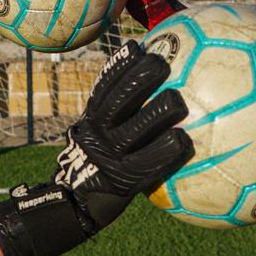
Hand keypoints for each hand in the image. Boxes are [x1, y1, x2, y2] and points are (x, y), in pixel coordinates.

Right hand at [0, 40, 192, 255]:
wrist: (71, 208)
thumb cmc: (96, 170)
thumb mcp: (96, 139)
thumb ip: (117, 119)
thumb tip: (145, 93)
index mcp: (91, 121)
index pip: (103, 88)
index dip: (119, 66)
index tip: (137, 47)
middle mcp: (97, 135)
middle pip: (117, 102)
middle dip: (139, 79)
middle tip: (161, 62)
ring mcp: (109, 158)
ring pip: (132, 131)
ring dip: (155, 113)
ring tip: (178, 100)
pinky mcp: (122, 182)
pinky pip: (147, 165)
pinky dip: (166, 152)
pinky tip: (184, 141)